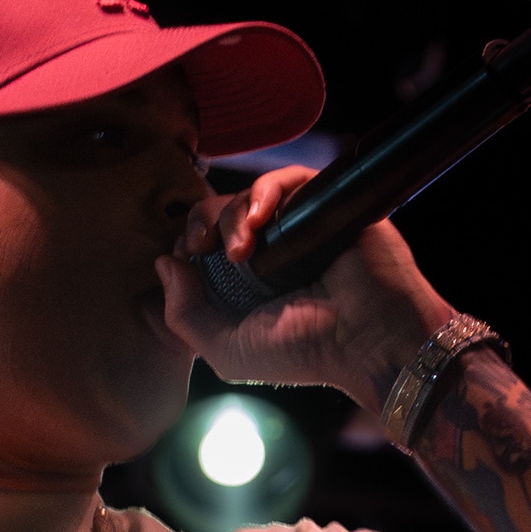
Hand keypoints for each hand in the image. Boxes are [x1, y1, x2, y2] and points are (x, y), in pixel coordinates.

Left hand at [155, 165, 461, 415]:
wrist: (367, 340)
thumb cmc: (303, 351)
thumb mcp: (225, 348)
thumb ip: (183, 314)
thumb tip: (163, 263)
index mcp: (244, 284)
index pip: (201, 245)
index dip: (184, 245)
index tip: (182, 262)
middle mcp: (270, 251)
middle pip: (217, 213)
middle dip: (199, 225)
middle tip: (200, 247)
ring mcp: (297, 225)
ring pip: (246, 196)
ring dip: (232, 218)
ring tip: (241, 253)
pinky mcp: (323, 204)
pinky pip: (286, 179)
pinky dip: (264, 193)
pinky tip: (257, 224)